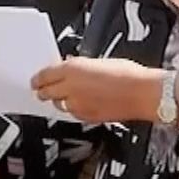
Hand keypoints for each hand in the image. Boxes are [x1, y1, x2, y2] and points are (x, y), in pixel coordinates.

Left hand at [30, 56, 161, 124]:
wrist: (142, 93)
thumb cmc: (128, 74)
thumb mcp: (99, 61)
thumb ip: (79, 66)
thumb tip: (70, 69)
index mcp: (72, 69)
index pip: (44, 75)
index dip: (38, 78)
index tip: (36, 80)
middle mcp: (71, 88)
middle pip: (45, 93)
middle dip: (44, 91)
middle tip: (44, 89)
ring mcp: (77, 105)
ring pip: (59, 105)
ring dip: (59, 101)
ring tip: (67, 96)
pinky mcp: (86, 117)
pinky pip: (73, 113)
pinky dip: (74, 109)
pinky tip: (82, 103)